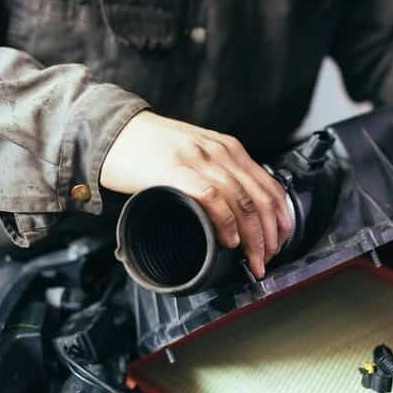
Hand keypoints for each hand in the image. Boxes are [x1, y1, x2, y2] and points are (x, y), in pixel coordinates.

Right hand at [100, 111, 291, 277]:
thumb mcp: (194, 155)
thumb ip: (215, 175)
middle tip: (268, 260)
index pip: (270, 186)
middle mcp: (220, 152)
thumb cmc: (149, 149)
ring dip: (254, 239)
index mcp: (228, 148)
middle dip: (271, 236)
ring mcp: (199, 160)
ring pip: (244, 204)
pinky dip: (226, 223)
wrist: (111, 131)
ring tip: (253, 260)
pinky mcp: (177, 171)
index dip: (282, 219)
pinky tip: (229, 241)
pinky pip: (213, 199)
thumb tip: (235, 213)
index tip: (281, 242)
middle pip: (262, 199)